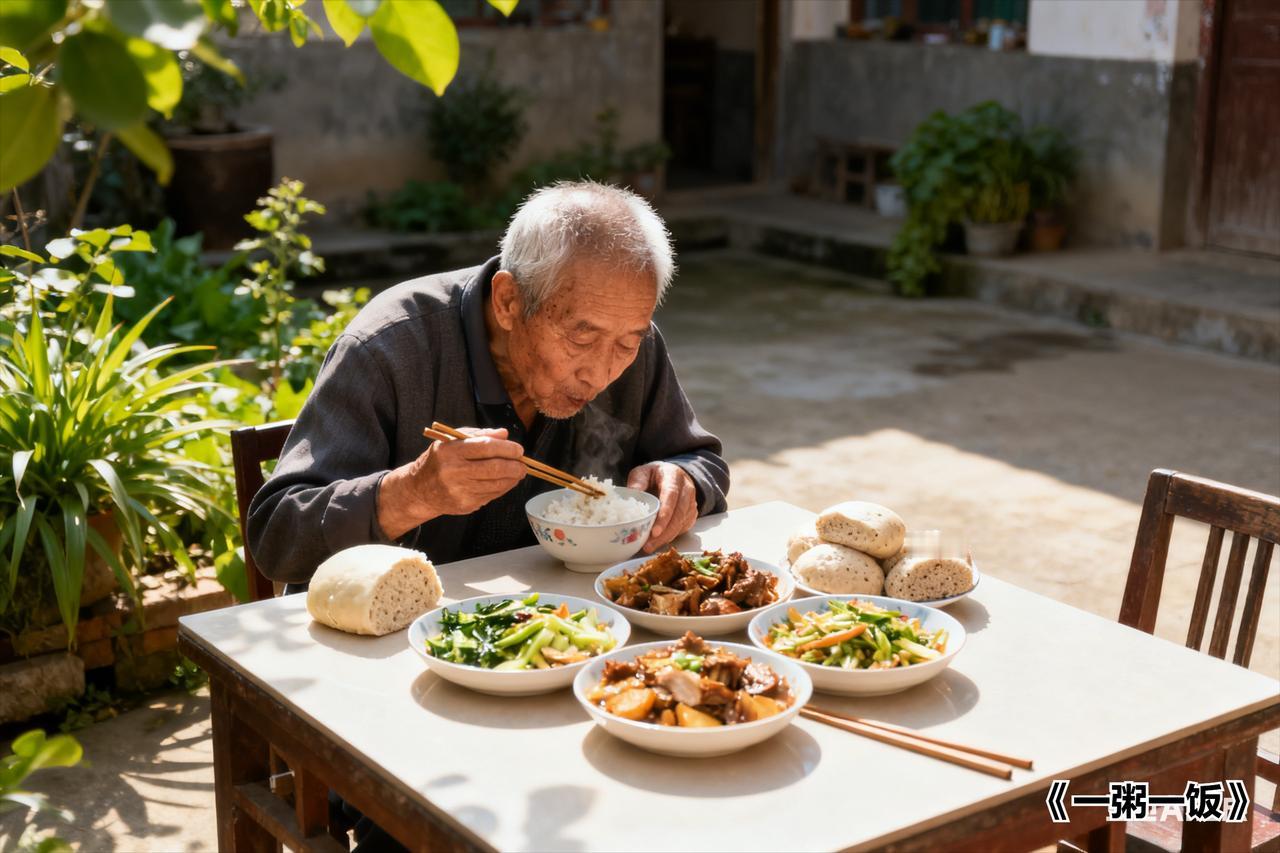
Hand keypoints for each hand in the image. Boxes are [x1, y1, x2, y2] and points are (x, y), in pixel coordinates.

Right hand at [378, 428, 524, 539]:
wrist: (419, 489)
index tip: (518, 449)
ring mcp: (459, 490)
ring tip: (518, 472)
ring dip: (512, 478)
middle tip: (523, 463)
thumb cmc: (439, 461)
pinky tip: (506, 481)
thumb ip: (478, 435)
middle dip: (515, 466)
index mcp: (450, 451)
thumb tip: (504, 434)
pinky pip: (492, 495)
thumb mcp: (452, 441)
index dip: (507, 448)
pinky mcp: (465, 505)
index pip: (485, 447)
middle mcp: (453, 471)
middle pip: (494, 468)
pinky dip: (503, 488)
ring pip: (496, 484)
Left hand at [627, 462, 697, 553]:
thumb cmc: (653, 475)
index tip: (655, 530)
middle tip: (650, 544)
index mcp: (673, 476)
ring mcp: (691, 502)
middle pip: (679, 513)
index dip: (665, 514)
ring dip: (667, 537)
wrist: (670, 474)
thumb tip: (632, 493)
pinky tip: (658, 542)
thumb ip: (637, 481)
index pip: (671, 495)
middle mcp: (687, 489)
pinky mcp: (691, 513)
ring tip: (650, 546)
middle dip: (665, 532)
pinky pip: (684, 527)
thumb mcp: (642, 472)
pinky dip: (671, 536)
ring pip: (682, 523)